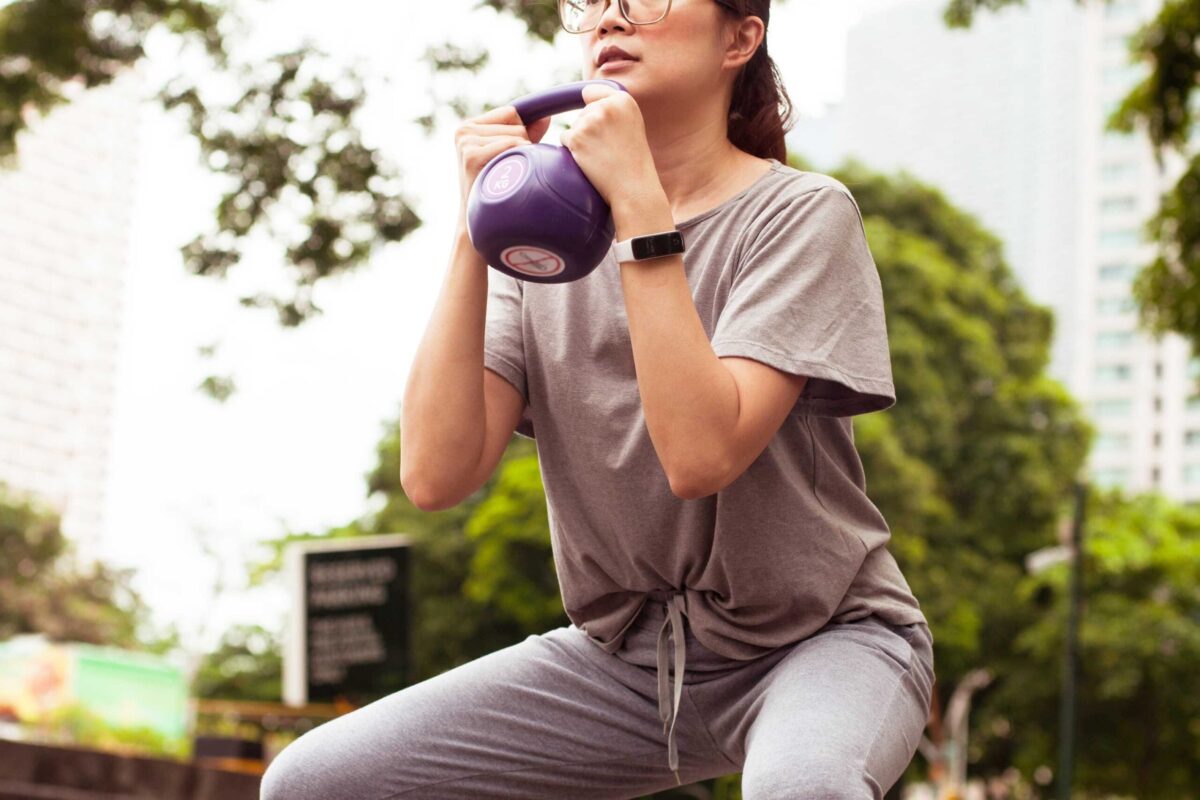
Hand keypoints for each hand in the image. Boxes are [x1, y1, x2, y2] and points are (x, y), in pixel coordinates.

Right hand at [454, 105, 550, 230]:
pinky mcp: (471, 154)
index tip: (516, 153)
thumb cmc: (496, 190)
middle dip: (522, 146)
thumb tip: (546, 117)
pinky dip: (518, 161)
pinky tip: (506, 178)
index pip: (512, 113)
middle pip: (516, 123)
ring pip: (517, 135)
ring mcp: (466, 141)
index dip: (522, 131)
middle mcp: (464, 130)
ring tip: (506, 176)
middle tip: (508, 171)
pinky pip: (511, 145)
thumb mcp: (509, 156)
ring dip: (521, 156)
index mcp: (470, 126)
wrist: (479, 223)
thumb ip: (525, 134)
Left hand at [559, 83, 662, 210]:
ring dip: (582, 142)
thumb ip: (613, 109)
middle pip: (583, 112)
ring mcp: (591, 121)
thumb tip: (584, 95)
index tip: (601, 124)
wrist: (633, 187)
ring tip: (603, 156)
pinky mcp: (577, 137)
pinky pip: (565, 140)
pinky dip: (574, 152)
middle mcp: (606, 106)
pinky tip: (592, 162)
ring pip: (574, 127)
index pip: (592, 91)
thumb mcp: (631, 125)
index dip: (592, 106)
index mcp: (623, 100)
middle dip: (590, 129)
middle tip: (609, 149)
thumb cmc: (633, 162)